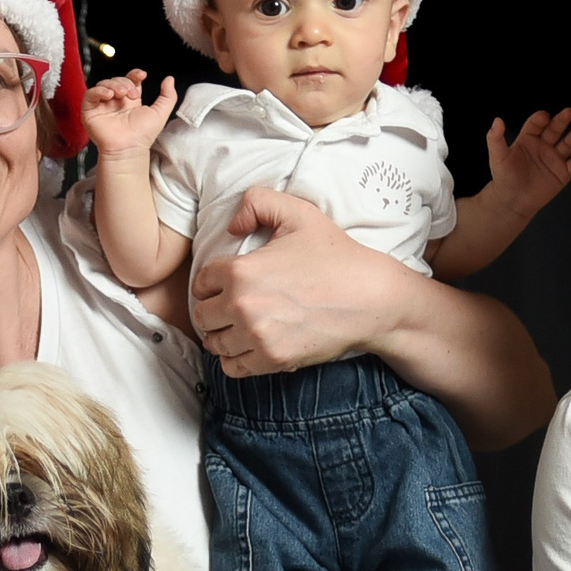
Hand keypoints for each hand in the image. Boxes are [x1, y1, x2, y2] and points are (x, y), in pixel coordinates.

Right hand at [81, 70, 176, 161]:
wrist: (129, 148)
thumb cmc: (143, 135)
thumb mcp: (160, 112)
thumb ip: (168, 96)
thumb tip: (170, 79)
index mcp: (130, 102)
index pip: (129, 81)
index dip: (134, 75)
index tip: (142, 75)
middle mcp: (115, 103)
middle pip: (117, 80)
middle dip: (125, 82)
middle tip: (132, 93)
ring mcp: (102, 106)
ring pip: (104, 84)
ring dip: (114, 84)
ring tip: (122, 93)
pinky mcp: (90, 111)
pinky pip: (90, 94)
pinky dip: (99, 90)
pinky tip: (109, 94)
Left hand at [191, 187, 412, 376]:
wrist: (371, 298)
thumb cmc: (337, 256)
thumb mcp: (299, 213)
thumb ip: (258, 202)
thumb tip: (232, 225)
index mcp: (240, 271)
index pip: (200, 282)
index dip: (211, 282)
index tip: (225, 284)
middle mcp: (242, 306)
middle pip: (202, 316)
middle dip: (213, 309)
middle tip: (231, 306)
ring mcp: (257, 337)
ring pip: (214, 343)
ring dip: (222, 335)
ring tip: (237, 327)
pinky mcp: (273, 361)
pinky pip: (232, 368)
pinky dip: (234, 359)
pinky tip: (247, 346)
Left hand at [486, 107, 570, 216]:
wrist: (512, 201)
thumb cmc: (504, 177)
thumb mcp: (498, 156)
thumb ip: (495, 138)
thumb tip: (497, 120)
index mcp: (528, 139)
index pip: (536, 124)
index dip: (540, 119)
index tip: (543, 117)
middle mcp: (543, 146)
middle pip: (554, 129)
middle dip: (561, 121)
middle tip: (569, 112)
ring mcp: (554, 159)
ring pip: (567, 145)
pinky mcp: (563, 173)